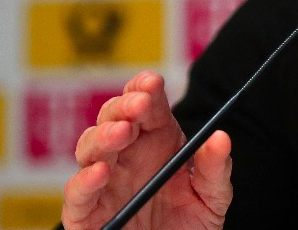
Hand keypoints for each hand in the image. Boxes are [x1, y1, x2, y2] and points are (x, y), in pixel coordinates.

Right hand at [62, 71, 233, 229]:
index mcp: (156, 140)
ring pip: (89, 147)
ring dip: (103, 136)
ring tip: (122, 132)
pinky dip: (85, 180)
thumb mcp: (212, 196)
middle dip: (124, 106)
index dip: (144, 88)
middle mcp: (125, 154)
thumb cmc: (189, 223)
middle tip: (139, 105)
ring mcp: (103, 181)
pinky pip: (77, 193)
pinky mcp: (85, 212)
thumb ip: (214, 169)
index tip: (152, 83)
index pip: (145, 103)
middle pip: (113, 118)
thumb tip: (220, 138)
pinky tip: (101, 171)